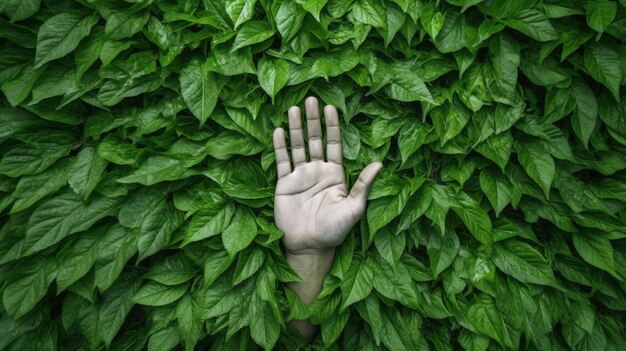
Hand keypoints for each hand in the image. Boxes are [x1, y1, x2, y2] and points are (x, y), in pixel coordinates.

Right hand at [273, 96, 381, 253]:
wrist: (310, 246)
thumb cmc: (334, 230)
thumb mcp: (353, 208)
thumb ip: (363, 185)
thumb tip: (380, 163)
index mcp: (335, 174)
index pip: (334, 144)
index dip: (332, 126)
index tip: (331, 107)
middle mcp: (317, 171)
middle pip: (314, 139)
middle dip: (313, 120)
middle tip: (311, 99)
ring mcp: (300, 176)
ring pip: (297, 146)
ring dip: (295, 128)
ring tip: (293, 108)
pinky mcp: (284, 184)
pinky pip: (282, 161)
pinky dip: (279, 146)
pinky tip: (278, 130)